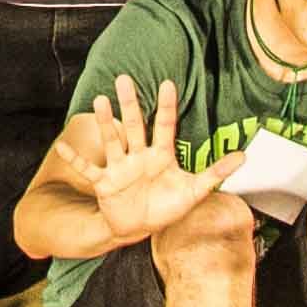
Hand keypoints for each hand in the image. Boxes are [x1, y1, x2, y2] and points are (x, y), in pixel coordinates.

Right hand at [62, 78, 224, 235]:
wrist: (138, 228)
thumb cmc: (166, 207)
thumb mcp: (194, 192)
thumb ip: (216, 173)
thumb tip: (244, 157)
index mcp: (160, 155)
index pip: (164, 126)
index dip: (166, 106)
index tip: (168, 83)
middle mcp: (138, 156)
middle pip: (134, 126)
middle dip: (131, 103)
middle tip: (125, 78)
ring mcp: (120, 168)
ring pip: (112, 141)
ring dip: (105, 123)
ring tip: (100, 100)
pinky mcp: (105, 183)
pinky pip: (88, 170)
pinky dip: (76, 160)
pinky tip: (62, 147)